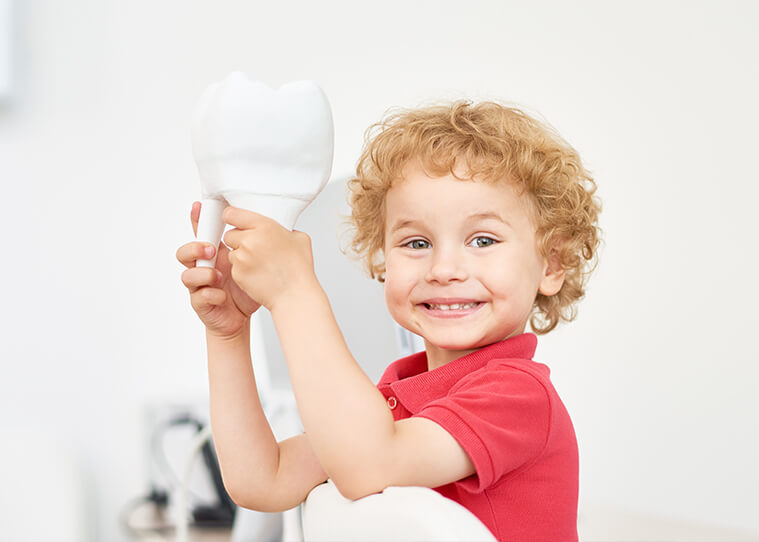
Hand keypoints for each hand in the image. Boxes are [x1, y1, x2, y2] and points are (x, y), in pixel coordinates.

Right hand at [177, 202, 260, 338]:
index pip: (202, 234)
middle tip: (211, 249)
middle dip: (195, 248)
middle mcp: (203, 269)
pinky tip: (223, 296)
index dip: (197, 220)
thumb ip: (252, 247)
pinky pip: (199, 297)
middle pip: (185, 253)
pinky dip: (211, 295)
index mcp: (215, 256)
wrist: (242, 318)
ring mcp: (199, 286)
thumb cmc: (245, 289)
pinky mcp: (201, 304)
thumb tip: (265, 224)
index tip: (198, 206)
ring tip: (219, 276)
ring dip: (203, 273)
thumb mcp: (252, 264)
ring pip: (188, 275)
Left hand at [222, 206, 318, 310]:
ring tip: (259, 263)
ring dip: (240, 255)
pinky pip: (234, 267)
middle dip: (239, 240)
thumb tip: (280, 229)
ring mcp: (241, 258)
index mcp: (264, 226)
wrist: (295, 295)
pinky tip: (258, 273)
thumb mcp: (300, 238)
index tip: (235, 221)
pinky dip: (242, 270)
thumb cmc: (299, 269)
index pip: (232, 214)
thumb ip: (285, 229)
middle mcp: (249, 240)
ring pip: (231, 252)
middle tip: (253, 247)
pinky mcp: (237, 273)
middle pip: (230, 234)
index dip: (233, 218)